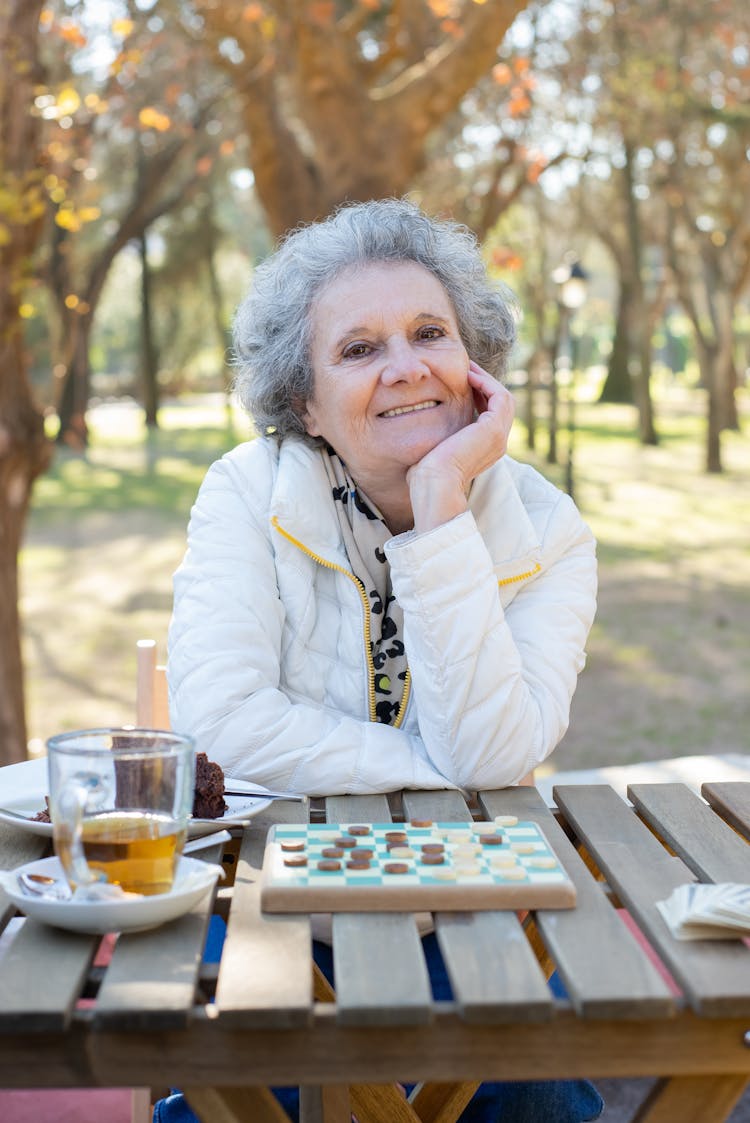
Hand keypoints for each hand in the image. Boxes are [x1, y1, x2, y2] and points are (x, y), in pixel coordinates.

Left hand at [406, 362, 514, 532]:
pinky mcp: (493, 429)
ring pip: (503, 398)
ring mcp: (499, 436)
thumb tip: (423, 426)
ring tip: (467, 368)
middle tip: (466, 368)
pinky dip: (487, 383)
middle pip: (500, 404)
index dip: (479, 395)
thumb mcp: (435, 449)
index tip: (461, 381)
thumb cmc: (426, 475)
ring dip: (486, 379)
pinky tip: (468, 376)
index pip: (491, 414)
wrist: (434, 485)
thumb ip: (438, 436)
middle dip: (485, 383)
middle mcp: (498, 443)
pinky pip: (499, 396)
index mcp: (486, 449)